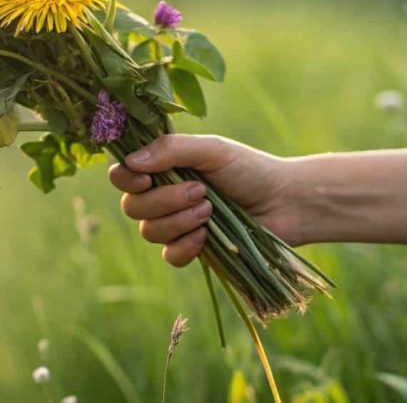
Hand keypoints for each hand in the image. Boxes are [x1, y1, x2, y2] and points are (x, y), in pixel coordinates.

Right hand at [108, 134, 298, 267]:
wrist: (284, 202)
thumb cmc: (249, 168)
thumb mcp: (212, 149)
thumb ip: (172, 149)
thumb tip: (131, 161)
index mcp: (163, 166)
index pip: (122, 174)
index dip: (126, 179)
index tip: (146, 178)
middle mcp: (163, 194)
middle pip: (131, 207)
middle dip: (163, 201)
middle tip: (200, 191)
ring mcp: (176, 224)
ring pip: (149, 232)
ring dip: (179, 221)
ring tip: (210, 210)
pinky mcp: (192, 249)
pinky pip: (169, 256)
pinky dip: (185, 247)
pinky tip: (207, 236)